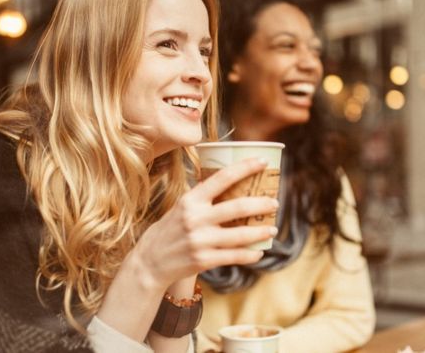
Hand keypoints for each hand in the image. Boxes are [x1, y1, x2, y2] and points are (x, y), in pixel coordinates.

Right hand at [133, 158, 278, 288]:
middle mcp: (195, 218)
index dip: (245, 167)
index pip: (222, 178)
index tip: (263, 162)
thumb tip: (226, 181)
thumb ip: (201, 198)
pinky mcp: (204, 260)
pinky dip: (250, 255)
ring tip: (273, 228)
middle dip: (261, 204)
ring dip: (261, 231)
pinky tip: (258, 252)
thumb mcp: (179, 208)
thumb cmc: (168, 231)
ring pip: (240, 234)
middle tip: (275, 203)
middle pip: (238, 206)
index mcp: (190, 200)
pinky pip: (234, 256)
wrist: (149, 262)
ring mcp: (200, 240)